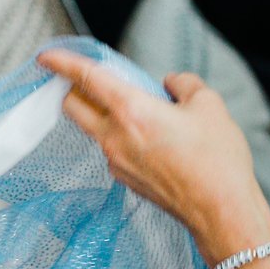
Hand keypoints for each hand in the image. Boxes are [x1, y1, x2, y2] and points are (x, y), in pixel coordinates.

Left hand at [39, 51, 269, 262]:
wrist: (222, 212)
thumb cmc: (217, 162)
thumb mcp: (209, 104)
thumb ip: (183, 84)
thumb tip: (171, 84)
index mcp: (132, 110)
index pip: (86, 78)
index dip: (62, 63)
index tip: (47, 56)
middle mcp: (116, 137)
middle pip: (73, 107)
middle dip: (71, 89)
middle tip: (87, 80)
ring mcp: (117, 162)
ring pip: (94, 129)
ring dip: (102, 114)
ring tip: (140, 110)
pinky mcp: (126, 180)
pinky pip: (112, 150)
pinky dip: (121, 137)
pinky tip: (150, 139)